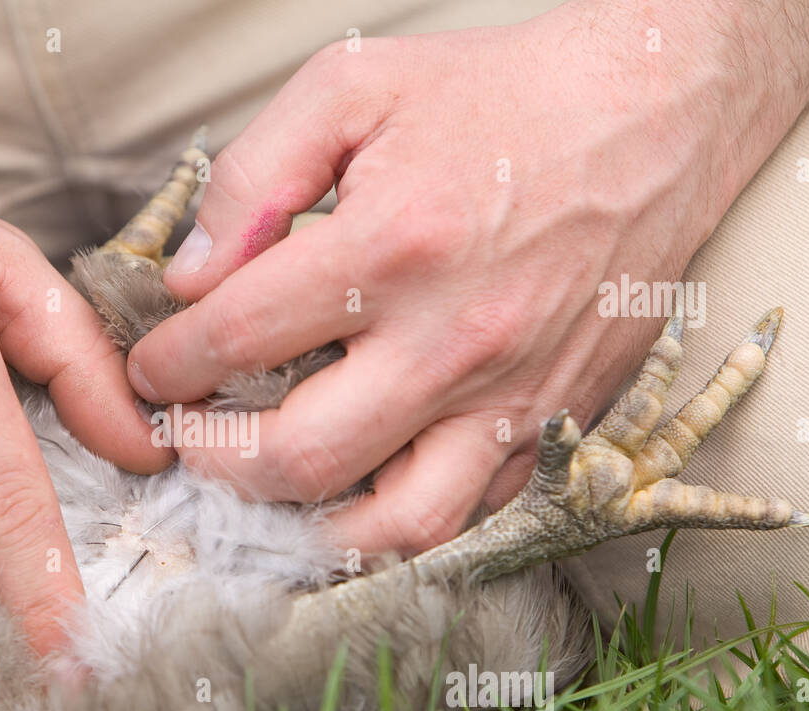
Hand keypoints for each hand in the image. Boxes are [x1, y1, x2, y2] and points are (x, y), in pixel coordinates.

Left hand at [128, 0, 808, 554]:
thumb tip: (192, 277)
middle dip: (213, 460)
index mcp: (392, 249)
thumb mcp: (355, 87)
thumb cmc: (501, 98)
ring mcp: (510, 397)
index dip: (169, 365)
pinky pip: (467, 514)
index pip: (237, 342)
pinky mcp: (553, 422)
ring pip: (391, 524)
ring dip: (304, 524)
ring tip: (263, 486)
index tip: (153, 369)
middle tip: (186, 437)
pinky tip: (357, 488)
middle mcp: (453, 341)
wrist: (655, 116)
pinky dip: (397, 522)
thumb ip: (253, 177)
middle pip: (298, 458)